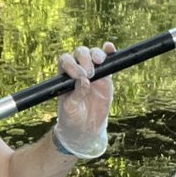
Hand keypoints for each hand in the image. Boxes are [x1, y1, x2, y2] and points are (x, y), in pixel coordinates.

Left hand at [53, 42, 115, 159]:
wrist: (85, 128)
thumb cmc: (72, 117)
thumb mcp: (70, 108)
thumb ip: (76, 94)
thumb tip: (84, 81)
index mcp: (64, 76)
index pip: (65, 60)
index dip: (71, 64)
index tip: (78, 76)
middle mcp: (78, 70)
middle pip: (80, 53)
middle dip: (84, 59)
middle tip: (89, 74)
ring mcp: (93, 72)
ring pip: (93, 54)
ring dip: (96, 54)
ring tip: (99, 63)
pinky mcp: (106, 77)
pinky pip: (108, 61)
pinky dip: (109, 52)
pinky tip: (110, 48)